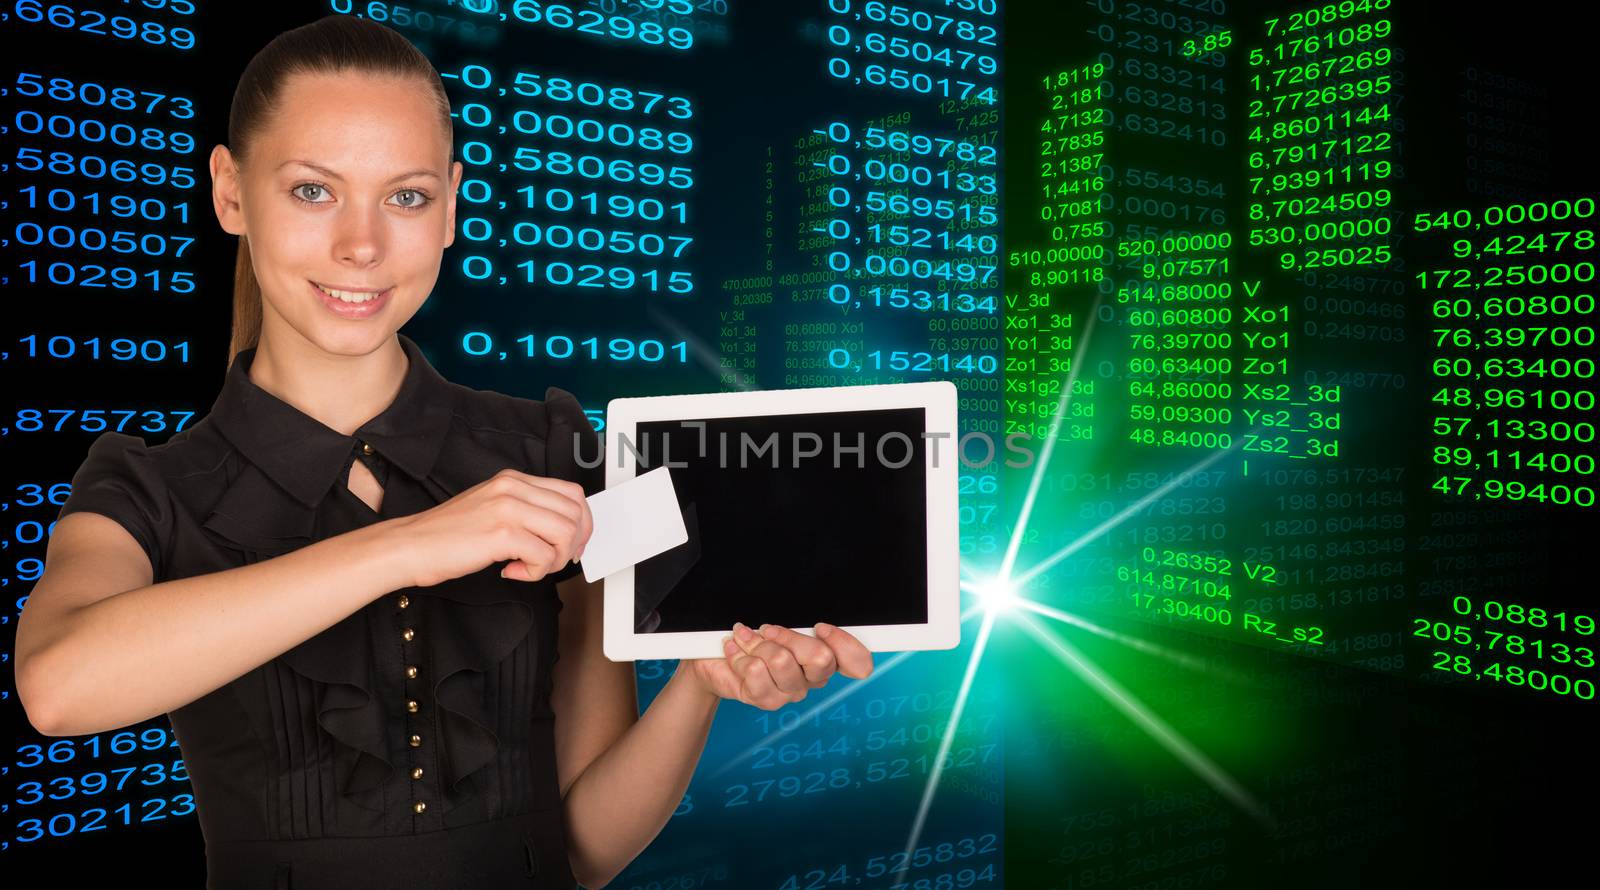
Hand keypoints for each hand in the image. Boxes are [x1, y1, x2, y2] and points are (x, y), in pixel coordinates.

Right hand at [384, 469, 592, 587]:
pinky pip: (544, 556)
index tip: (573, 544)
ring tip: (531, 567)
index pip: (572, 493)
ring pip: (566, 533)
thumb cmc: (447, 535)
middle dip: (574, 544)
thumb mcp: (491, 509)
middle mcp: (513, 487)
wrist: (410, 546)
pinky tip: (512, 571)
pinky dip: (535, 572)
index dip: (582, 523)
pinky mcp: (501, 533)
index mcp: (513, 480)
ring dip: (555, 559)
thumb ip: (525, 512)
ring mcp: (507, 508)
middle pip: (575, 513)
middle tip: (554, 561)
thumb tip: (562, 530)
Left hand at [679, 622, 873, 708]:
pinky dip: (740, 654)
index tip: (820, 627)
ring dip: (757, 643)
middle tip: (767, 629)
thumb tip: (809, 621)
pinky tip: (734, 651)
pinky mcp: (766, 700)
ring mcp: (790, 692)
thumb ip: (799, 623)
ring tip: (744, 638)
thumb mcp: (778, 624)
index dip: (843, 643)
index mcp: (825, 657)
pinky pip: (756, 671)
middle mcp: (812, 678)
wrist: (713, 658)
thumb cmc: (750, 637)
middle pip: (821, 658)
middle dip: (789, 636)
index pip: (858, 662)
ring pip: (783, 661)